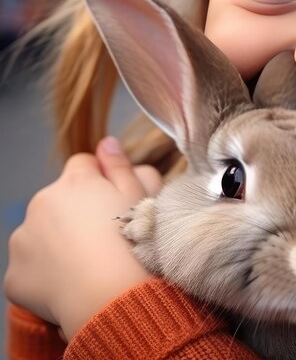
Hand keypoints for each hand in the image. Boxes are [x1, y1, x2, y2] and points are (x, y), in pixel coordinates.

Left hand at [4, 137, 162, 339]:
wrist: (112, 295)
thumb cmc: (133, 240)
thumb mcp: (139, 195)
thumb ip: (119, 165)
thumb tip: (107, 142)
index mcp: (75, 181)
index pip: (83, 163)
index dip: (99, 179)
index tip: (112, 199)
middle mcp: (42, 203)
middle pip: (58, 197)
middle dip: (75, 210)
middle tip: (103, 234)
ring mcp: (24, 239)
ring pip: (41, 231)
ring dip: (57, 239)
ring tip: (87, 261)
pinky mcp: (14, 274)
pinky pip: (30, 266)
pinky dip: (46, 272)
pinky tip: (70, 281)